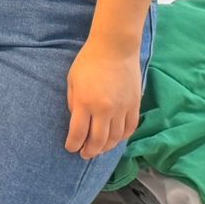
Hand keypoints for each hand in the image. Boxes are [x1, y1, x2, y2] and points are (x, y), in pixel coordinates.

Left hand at [66, 39, 142, 158]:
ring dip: (106, 147)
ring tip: (98, 150)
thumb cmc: (88, 62)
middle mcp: (104, 109)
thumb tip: (76, 122)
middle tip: (85, 155)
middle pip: (98, 141)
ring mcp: (121, 109)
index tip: (70, 148)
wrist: (115, 49)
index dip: (73, 144)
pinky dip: (122, 138)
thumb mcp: (72, 81)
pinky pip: (129, 129)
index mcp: (85, 102)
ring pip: (115, 138)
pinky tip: (115, 140)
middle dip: (89, 151)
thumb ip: (73, 103)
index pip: (78, 133)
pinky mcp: (134, 106)